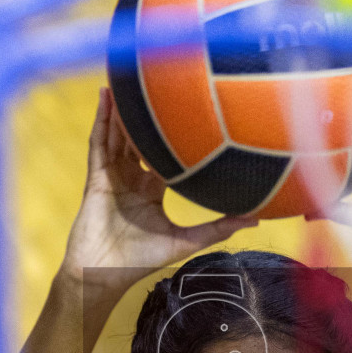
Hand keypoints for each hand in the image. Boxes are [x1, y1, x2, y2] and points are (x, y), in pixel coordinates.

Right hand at [61, 88, 256, 296]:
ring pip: (119, 134)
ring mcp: (113, 175)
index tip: (193, 109)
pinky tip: (107, 98)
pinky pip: (99, 143)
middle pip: (140, 138)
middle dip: (147, 113)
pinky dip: (102, 120)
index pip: (164, 153)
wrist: (101, 275)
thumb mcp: (184, 241)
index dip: (174, 133)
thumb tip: (255, 219)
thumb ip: (217, 228)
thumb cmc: (139, 261)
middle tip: (161, 82)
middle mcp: (132, 178)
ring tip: (131, 77)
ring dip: (124, 108)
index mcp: (151, 190)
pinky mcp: (96, 177)